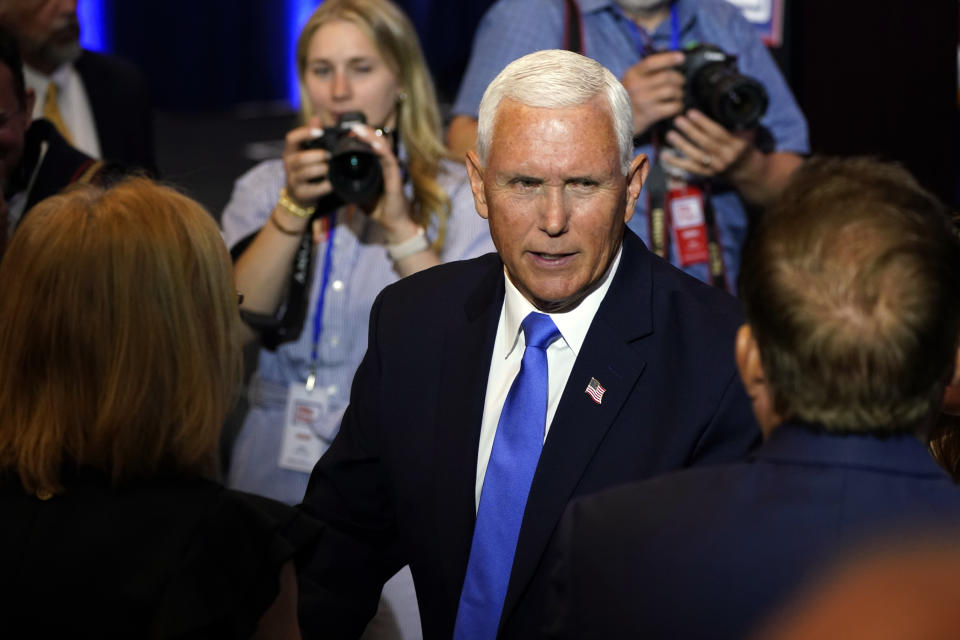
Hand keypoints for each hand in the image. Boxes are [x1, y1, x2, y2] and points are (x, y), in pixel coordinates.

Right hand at [283, 116, 332, 206]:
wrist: (298, 198)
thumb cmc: (306, 171)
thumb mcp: (306, 153)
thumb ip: (312, 136)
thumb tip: (317, 118)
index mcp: (290, 152)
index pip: (291, 138)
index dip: (305, 133)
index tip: (320, 133)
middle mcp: (288, 165)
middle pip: (301, 158)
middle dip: (318, 155)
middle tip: (330, 155)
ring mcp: (293, 180)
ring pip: (306, 173)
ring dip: (322, 169)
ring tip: (330, 168)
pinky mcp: (301, 194)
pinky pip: (314, 189)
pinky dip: (325, 186)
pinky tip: (332, 183)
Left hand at [346, 122, 419, 243]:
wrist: (393, 224)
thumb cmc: (378, 208)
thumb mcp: (357, 192)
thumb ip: (349, 183)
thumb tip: (333, 177)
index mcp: (377, 167)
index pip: (370, 147)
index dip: (360, 138)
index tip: (348, 132)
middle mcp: (386, 165)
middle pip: (376, 143)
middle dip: (365, 133)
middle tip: (352, 126)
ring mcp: (392, 170)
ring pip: (383, 147)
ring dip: (371, 137)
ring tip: (359, 129)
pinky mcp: (396, 177)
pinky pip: (389, 160)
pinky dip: (382, 151)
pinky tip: (374, 144)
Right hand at [620, 51, 685, 136]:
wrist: (616, 121)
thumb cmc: (627, 98)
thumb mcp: (631, 79)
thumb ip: (647, 68)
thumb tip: (667, 51)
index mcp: (632, 74)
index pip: (652, 62)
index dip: (669, 58)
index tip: (681, 58)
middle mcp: (637, 85)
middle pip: (667, 76)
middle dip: (679, 78)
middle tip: (681, 82)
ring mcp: (644, 100)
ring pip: (672, 91)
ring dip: (679, 93)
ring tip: (678, 95)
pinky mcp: (650, 114)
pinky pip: (673, 107)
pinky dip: (679, 105)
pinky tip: (676, 106)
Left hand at [662, 109, 754, 177]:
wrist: (744, 168)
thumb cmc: (741, 144)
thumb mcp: (746, 132)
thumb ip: (736, 121)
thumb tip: (725, 101)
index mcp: (738, 144)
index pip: (719, 132)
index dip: (703, 123)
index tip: (691, 112)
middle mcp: (727, 157)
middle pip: (706, 143)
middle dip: (691, 131)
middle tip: (677, 120)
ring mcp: (717, 167)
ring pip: (697, 156)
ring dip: (682, 145)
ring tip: (670, 134)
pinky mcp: (707, 174)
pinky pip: (690, 169)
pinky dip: (676, 162)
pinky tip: (665, 155)